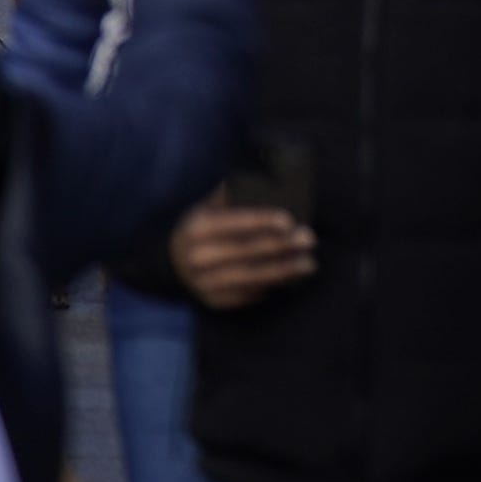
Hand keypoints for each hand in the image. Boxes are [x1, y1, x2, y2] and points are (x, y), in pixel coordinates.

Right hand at [170, 203, 318, 306]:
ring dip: (285, 271)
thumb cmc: (201, 228)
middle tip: (309, 238)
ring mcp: (204, 283)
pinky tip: (292, 278)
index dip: (263, 221)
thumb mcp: (207, 207)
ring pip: (252, 277)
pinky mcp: (213, 301)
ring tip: (309, 263)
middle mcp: (199, 257)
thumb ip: (231, 195)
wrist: (171, 263)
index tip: (289, 220)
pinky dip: (272, 286)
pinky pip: (248, 295)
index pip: (236, 223)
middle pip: (248, 251)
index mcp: (199, 228)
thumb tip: (267, 179)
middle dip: (282, 245)